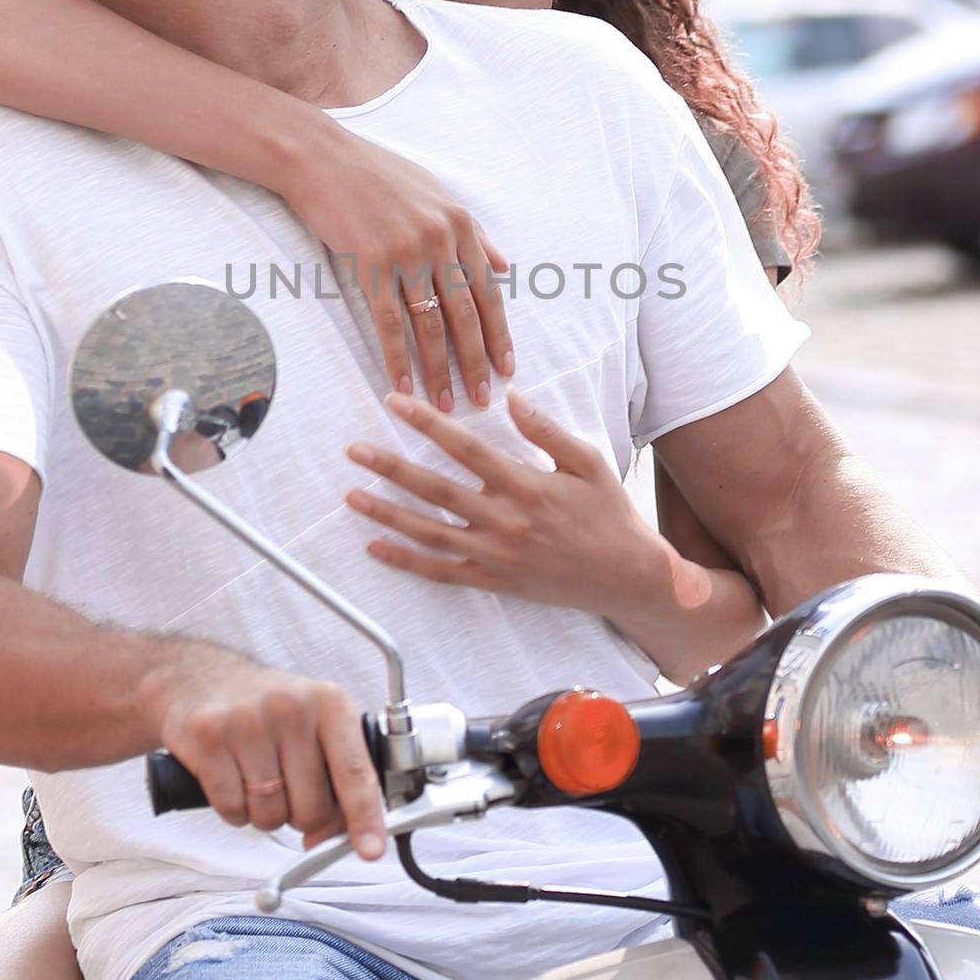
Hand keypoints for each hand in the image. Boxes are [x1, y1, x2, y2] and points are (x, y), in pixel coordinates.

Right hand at [156, 659, 385, 858]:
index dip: (365, 817)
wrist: (199, 678)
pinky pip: (233, 811)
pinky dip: (233, 809)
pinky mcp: (208, 739)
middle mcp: (291, 707)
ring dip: (264, 812)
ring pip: (270, 815)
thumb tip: (338, 836)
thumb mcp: (315, 722)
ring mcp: (247, 722)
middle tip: (287, 786)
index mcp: (329, 702)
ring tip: (255, 775)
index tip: (370, 850)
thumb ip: (338, 774)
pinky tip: (231, 777)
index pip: (355, 771)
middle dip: (301, 815)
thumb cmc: (266, 708)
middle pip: (311, 807)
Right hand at [284, 128, 513, 412]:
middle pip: (466, 314)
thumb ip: (473, 232)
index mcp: (461, 224)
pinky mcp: (371, 263)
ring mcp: (406, 252)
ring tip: (445, 404)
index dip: (499, 333)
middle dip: (476, 362)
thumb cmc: (378, 174)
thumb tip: (504, 266)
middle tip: (482, 399)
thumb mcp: (435, 194)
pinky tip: (401, 385)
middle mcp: (440, 239)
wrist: (322, 158)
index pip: (488, 291)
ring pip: (430, 325)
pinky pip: (388, 322)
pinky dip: (397, 358)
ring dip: (438, 370)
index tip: (506, 367)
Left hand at [343, 388, 672, 621]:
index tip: (394, 404)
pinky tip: (375, 547)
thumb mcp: (588, 463)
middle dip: (390, 468)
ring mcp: (496, 555)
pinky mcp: (495, 582)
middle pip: (435, 489)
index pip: (465, 448)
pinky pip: (442, 573)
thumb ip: (546, 431)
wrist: (627, 577)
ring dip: (387, 515)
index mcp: (526, 485)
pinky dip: (406, 561)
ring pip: (430, 533)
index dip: (426, 424)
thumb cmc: (610, 514)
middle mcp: (505, 520)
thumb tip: (512, 397)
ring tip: (351, 496)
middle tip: (354, 451)